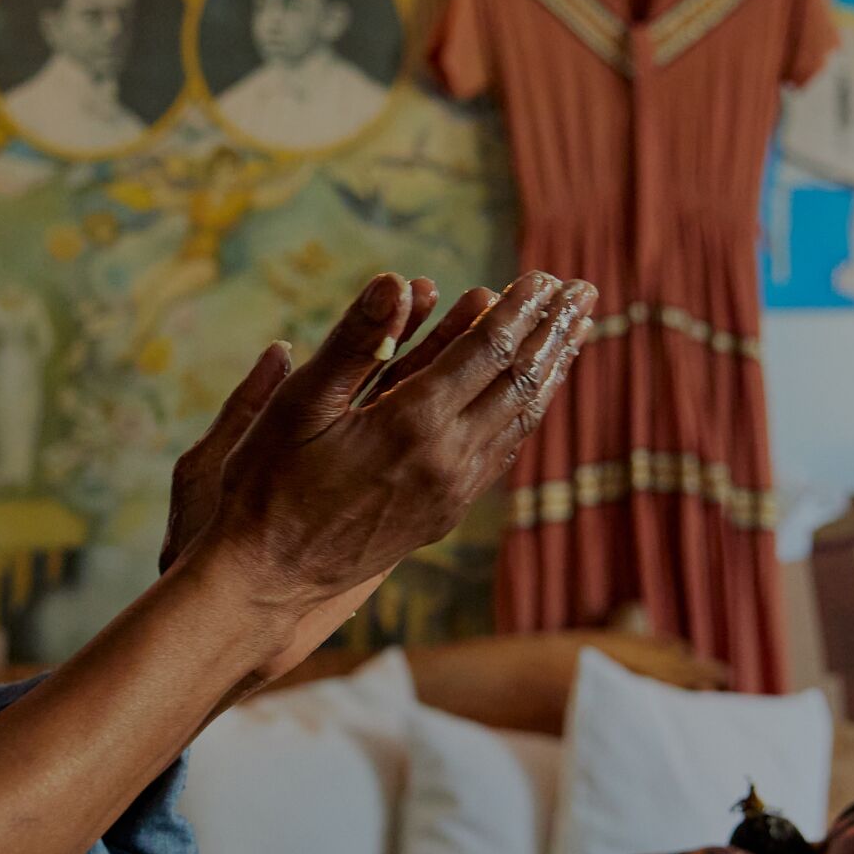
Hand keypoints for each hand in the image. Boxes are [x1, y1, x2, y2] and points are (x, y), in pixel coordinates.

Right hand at [179, 268, 594, 683]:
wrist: (269, 579)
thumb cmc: (269, 484)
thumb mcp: (299, 404)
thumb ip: (354, 341)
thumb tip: (397, 280)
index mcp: (413, 423)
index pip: (488, 350)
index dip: (519, 307)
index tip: (543, 275)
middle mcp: (447, 458)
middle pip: (521, 381)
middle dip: (554, 330)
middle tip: (584, 291)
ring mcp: (453, 491)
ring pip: (521, 419)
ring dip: (552, 369)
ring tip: (576, 331)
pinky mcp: (446, 514)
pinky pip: (503, 451)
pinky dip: (526, 411)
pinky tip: (532, 394)